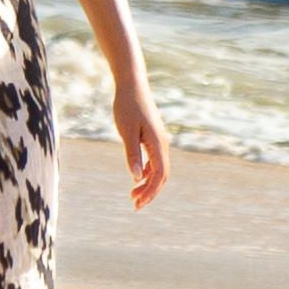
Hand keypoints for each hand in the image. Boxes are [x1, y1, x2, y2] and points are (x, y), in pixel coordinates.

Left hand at [111, 79, 170, 209]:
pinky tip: (137, 176)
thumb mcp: (126, 131)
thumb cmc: (127, 106)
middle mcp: (163, 143)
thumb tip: (137, 177)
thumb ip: (132, 154)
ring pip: (159, 168)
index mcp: (158, 143)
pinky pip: (156, 160)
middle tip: (134, 204)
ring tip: (132, 194)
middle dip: (150, 192)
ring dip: (148, 183)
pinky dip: (148, 172)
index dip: (150, 192)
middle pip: (162, 175)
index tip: (137, 203)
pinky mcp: (154, 136)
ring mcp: (160, 140)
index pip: (159, 175)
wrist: (132, 84)